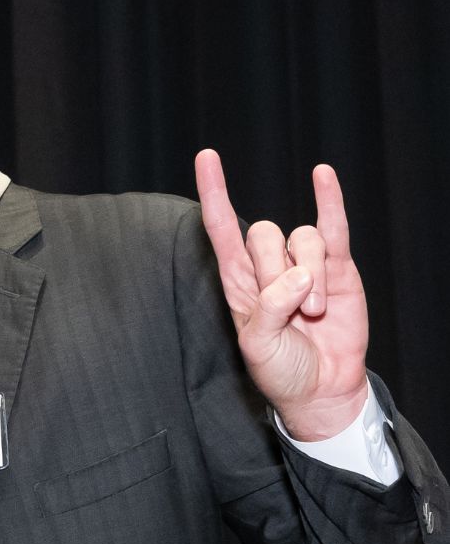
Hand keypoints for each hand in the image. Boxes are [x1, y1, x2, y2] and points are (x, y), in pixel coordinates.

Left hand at [196, 149, 370, 441]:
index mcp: (237, 281)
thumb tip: (299, 275)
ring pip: (301, 239)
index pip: (220, 228)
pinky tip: (322, 175)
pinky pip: (332, 226)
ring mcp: (303, 263)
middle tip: (294, 314)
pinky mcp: (338, 267)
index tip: (206, 157)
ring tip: (315, 314)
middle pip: (263, 233)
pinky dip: (329, 200)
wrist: (322, 386)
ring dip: (311, 278)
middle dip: (279, 272)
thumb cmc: (281, 369)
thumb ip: (269, 310)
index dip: (214, 193)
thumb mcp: (259, 346)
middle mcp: (267, 265)